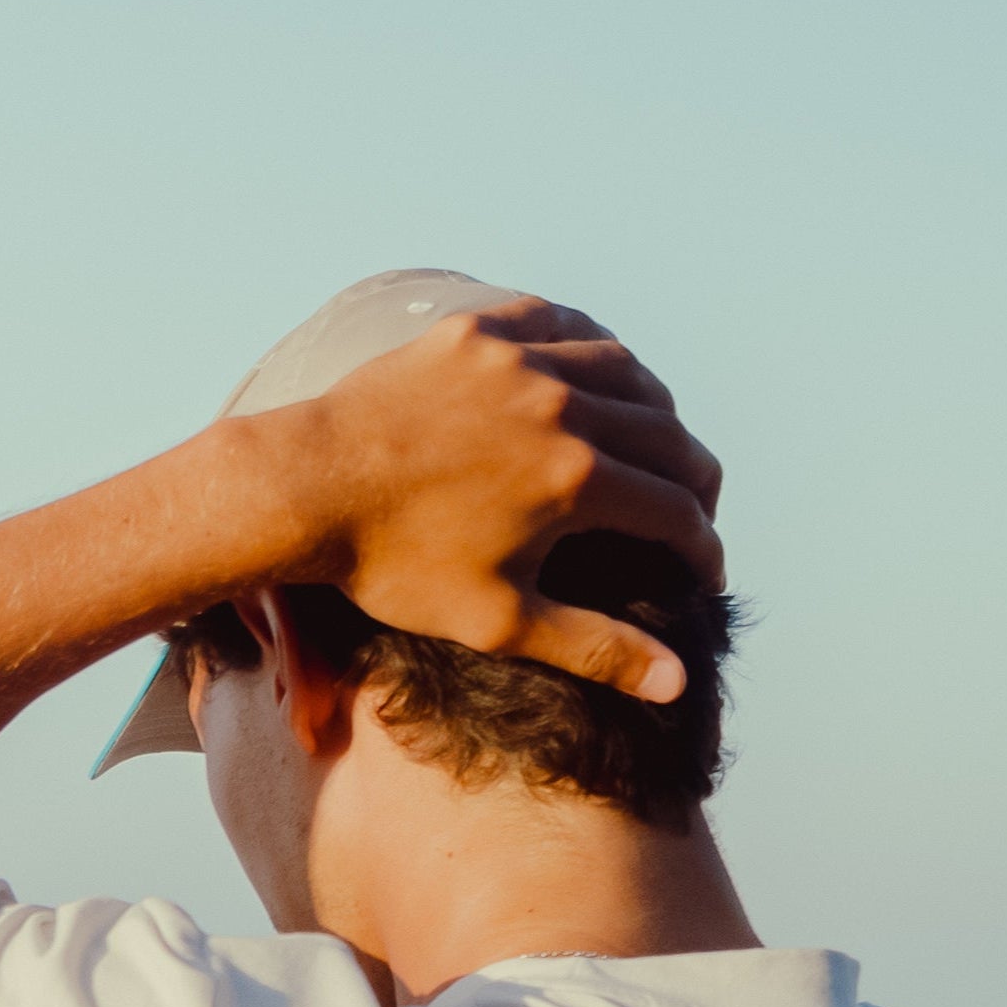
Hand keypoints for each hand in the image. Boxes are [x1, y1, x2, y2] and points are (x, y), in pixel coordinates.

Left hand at [268, 300, 726, 701]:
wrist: (304, 492)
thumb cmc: (394, 567)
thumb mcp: (498, 622)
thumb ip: (594, 647)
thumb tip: (678, 682)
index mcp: (578, 477)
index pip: (677, 510)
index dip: (702, 548)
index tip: (703, 574)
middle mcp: (563, 404)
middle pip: (667, 435)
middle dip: (694, 481)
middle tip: (693, 513)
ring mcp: (521, 359)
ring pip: (623, 369)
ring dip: (652, 410)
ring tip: (652, 445)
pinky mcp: (479, 332)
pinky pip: (560, 324)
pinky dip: (589, 349)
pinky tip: (593, 377)